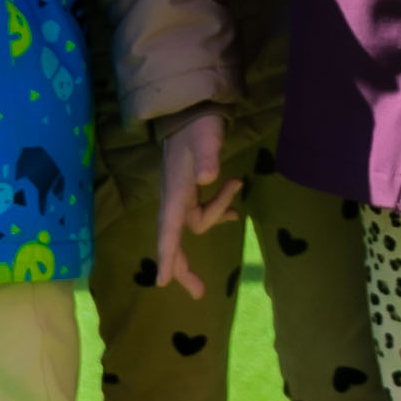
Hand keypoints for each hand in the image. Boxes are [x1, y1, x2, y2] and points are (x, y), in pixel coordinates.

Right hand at [143, 104, 235, 296]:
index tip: (162, 282)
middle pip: (176, 239)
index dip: (167, 256)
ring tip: (237, 189)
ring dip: (217, 213)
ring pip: (197, 222)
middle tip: (200, 292)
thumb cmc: (198, 124)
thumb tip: (208, 178)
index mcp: (175, 192)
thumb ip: (208, 156)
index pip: (169, 230)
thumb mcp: (206, 138)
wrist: (193, 108)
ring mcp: (182, 194)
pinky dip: (219, 210)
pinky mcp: (191, 189)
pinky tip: (235, 210)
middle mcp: (175, 198)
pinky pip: (203, 210)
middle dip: (184, 266)